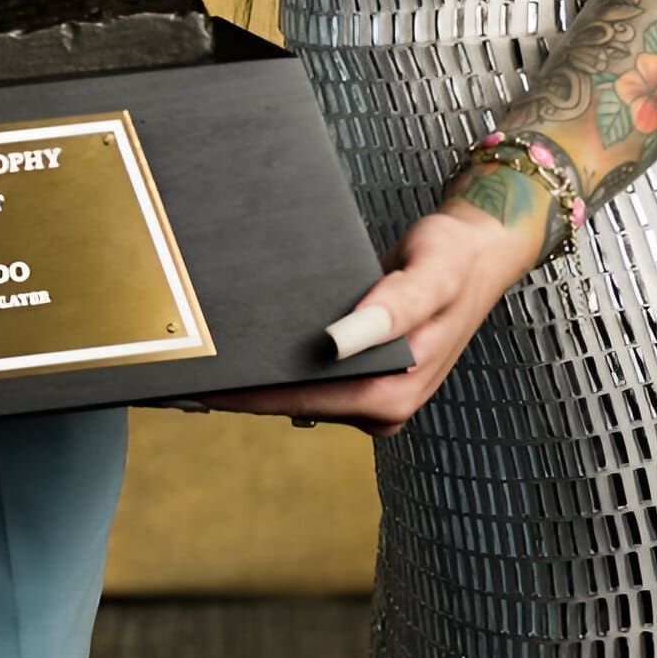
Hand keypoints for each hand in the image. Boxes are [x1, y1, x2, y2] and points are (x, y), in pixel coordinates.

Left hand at [201, 200, 540, 435]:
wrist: (477, 251)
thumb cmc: (454, 258)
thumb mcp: (429, 276)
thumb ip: (390, 310)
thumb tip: (335, 345)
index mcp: (393, 394)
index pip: (303, 400)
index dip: (249, 393)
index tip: (200, 383)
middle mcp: (381, 405)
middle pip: (293, 402)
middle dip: (240, 387)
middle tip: (179, 366)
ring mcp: (370, 393)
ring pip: (297, 392)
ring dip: (253, 376)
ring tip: (197, 353)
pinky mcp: (361, 375)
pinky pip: (308, 377)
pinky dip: (275, 362)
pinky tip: (242, 343)